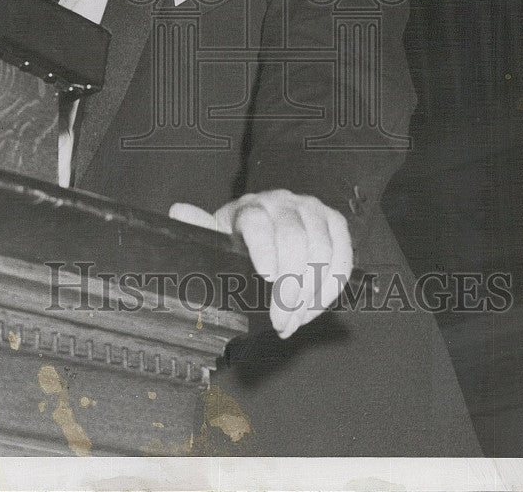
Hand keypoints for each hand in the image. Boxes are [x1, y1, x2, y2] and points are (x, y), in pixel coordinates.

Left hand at [170, 189, 352, 338]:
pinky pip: (344, 255)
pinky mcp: (335, 223)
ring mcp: (312, 210)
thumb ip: (200, 228)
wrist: (266, 229)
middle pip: (294, 240)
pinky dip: (333, 285)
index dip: (264, 248)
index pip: (257, 223)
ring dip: (312, 293)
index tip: (266, 277)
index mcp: (250, 206)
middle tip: (280, 320)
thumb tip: (178, 210)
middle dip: (290, 287)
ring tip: (295, 319)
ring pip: (322, 249)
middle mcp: (283, 202)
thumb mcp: (217, 237)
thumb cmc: (239, 240)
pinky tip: (316, 306)